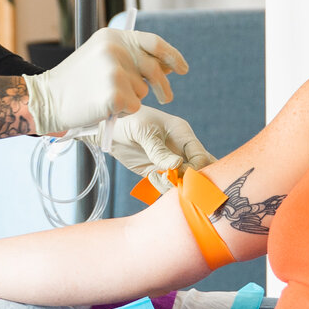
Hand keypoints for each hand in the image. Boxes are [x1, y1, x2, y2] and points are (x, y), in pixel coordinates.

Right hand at [22, 29, 187, 135]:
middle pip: (154, 70)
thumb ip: (130, 57)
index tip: (182, 69)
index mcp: (114, 36)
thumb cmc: (75, 81)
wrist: (47, 98)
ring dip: (132, 99)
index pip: (154, 43)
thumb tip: (168, 66)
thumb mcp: (101, 56)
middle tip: (167, 98)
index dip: (172, 56)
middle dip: (164, 86)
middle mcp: (116, 50)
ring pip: (143, 92)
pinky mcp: (114, 94)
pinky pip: (134, 107)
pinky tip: (104, 107)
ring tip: (106, 98)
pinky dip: (123, 112)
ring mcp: (115, 71)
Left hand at [82, 109, 215, 181]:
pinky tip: (151, 177)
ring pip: (185, 181)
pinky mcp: (158, 171)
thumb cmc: (127, 121)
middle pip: (199, 170)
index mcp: (182, 134)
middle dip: (191, 181)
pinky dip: (163, 187)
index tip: (182, 176)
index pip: (201, 156)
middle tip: (175, 183)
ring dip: (174, 185)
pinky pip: (169, 185)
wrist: (107, 128)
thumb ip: (159, 150)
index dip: (197, 169)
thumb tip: (177, 165)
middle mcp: (180, 149)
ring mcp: (170, 161)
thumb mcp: (142, 131)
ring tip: (156, 177)